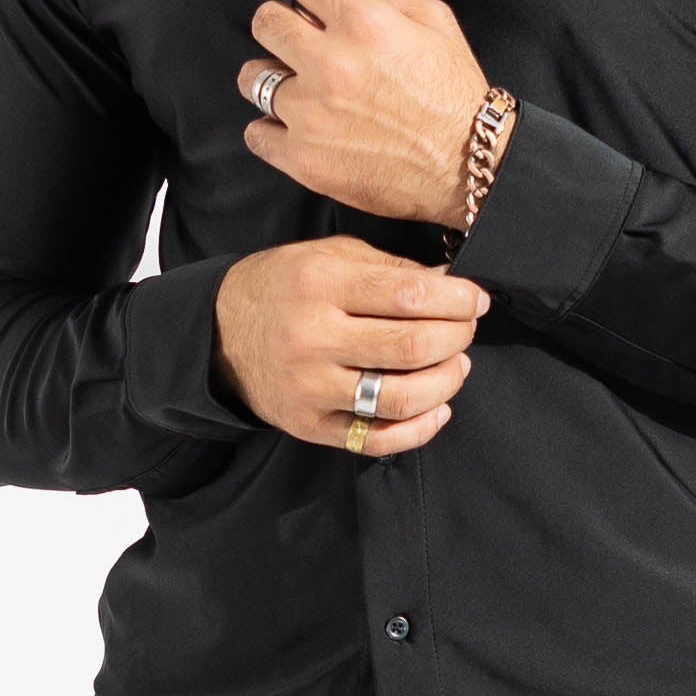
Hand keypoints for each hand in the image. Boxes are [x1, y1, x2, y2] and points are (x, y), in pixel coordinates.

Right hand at [213, 235, 488, 456]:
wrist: (218, 334)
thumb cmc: (284, 287)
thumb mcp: (330, 256)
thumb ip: (392, 269)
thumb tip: (452, 285)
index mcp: (321, 284)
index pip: (410, 294)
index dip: (458, 299)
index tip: (476, 299)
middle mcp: (314, 337)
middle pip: (412, 346)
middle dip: (457, 337)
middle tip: (466, 330)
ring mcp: (311, 388)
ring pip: (401, 398)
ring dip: (446, 383)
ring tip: (456, 366)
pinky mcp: (311, 425)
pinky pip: (378, 440)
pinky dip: (420, 429)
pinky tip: (437, 409)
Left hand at [243, 0, 490, 226]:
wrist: (467, 166)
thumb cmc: (453, 92)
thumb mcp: (431, 19)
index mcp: (364, 22)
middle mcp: (331, 64)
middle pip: (265, 22)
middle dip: (282, 24)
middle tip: (305, 41)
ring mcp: (312, 113)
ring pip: (253, 77)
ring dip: (273, 77)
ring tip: (304, 88)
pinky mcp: (304, 158)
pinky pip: (255, 134)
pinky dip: (272, 130)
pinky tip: (300, 126)